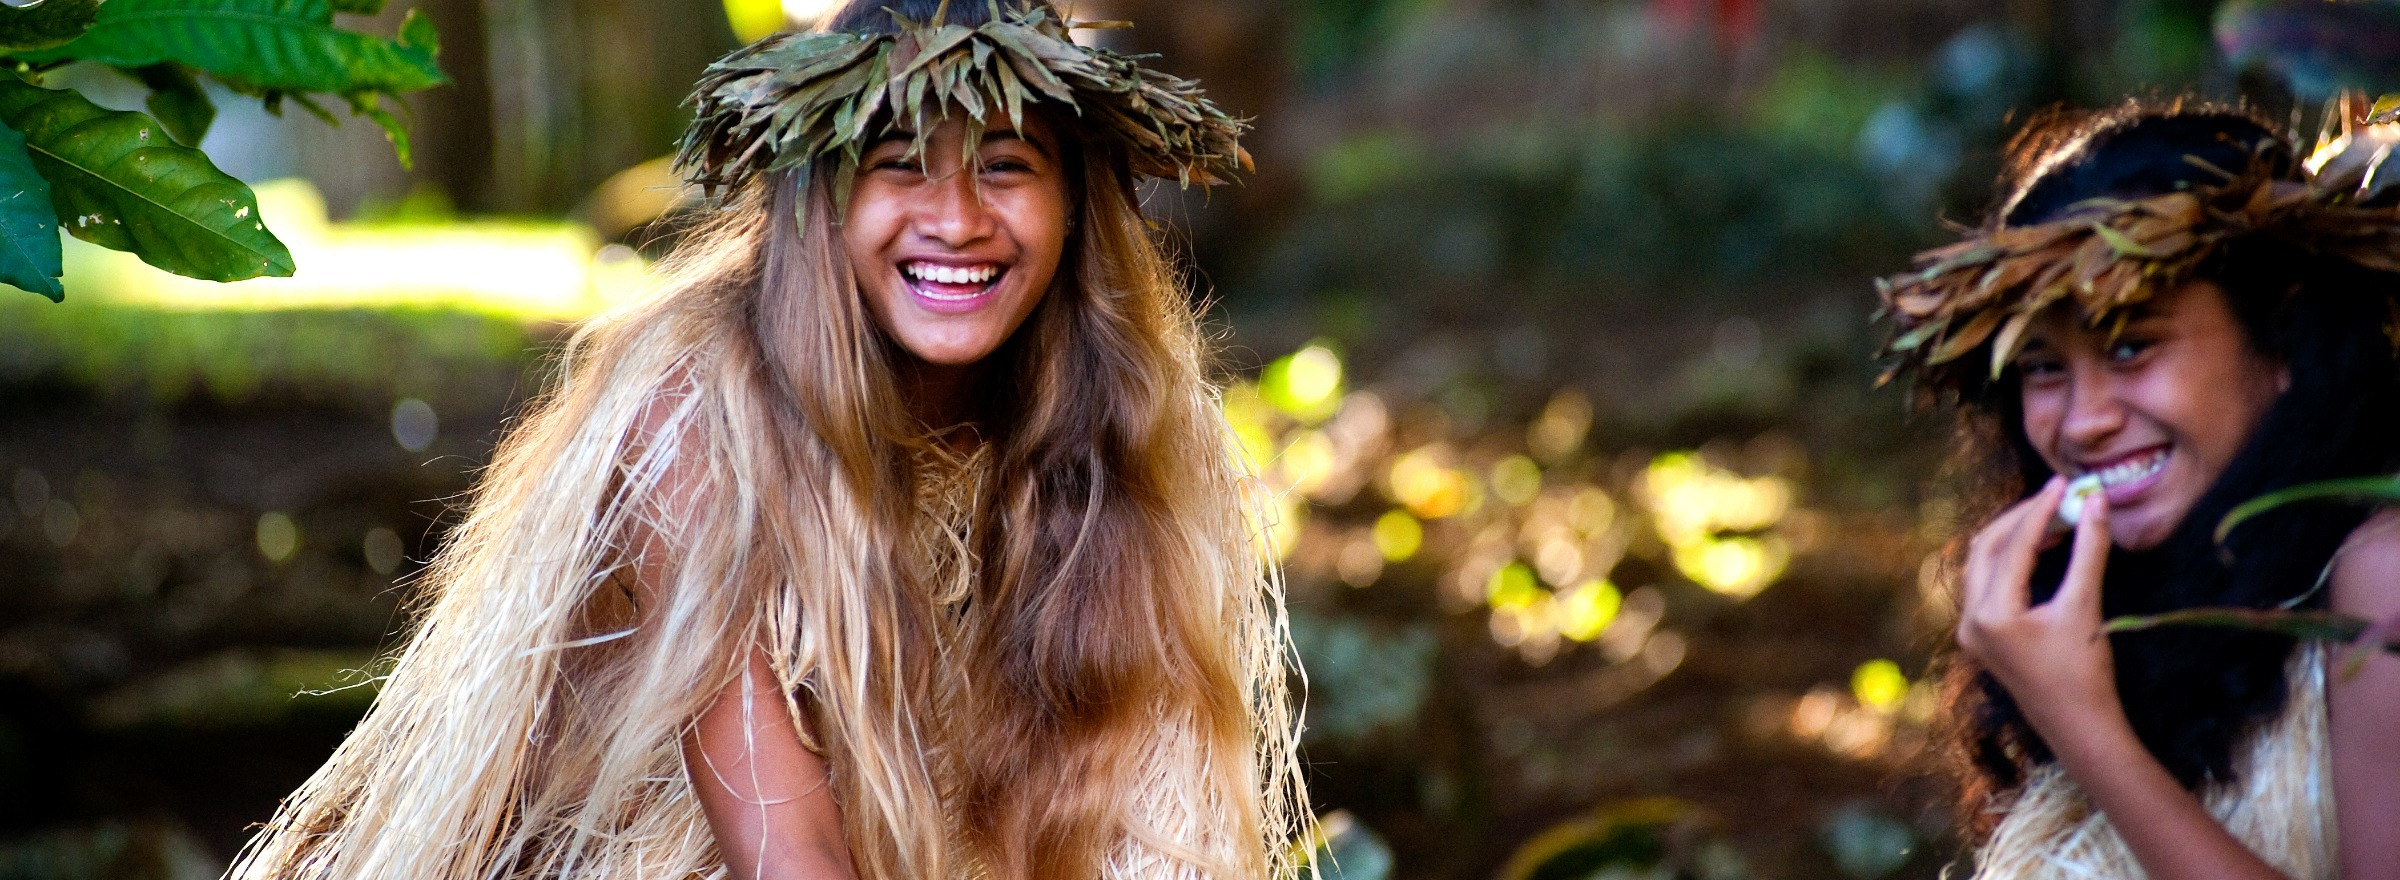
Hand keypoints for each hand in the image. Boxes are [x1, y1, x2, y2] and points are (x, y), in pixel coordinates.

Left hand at [1958, 475, 2122, 732]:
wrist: (2077, 726)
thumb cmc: (2084, 672)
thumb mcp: (2086, 606)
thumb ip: (2089, 551)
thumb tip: (2096, 502)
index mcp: (1992, 615)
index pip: (2013, 545)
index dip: (2041, 510)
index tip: (2065, 485)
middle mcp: (1970, 620)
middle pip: (1987, 547)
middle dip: (2022, 519)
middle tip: (2058, 498)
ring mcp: (1970, 629)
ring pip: (1983, 563)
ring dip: (2015, 537)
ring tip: (2055, 518)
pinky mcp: (1979, 635)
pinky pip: (1987, 582)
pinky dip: (2011, 559)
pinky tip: (2043, 547)